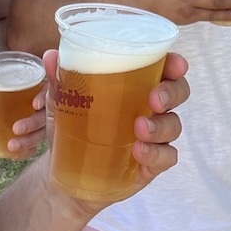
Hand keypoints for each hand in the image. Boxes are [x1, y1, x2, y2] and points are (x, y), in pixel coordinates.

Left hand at [0, 83, 47, 159]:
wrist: (17, 103)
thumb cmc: (12, 94)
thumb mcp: (1, 92)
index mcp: (40, 90)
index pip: (48, 92)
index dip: (44, 98)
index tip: (35, 105)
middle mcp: (47, 107)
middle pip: (45, 116)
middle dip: (32, 123)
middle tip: (16, 128)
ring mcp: (45, 123)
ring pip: (42, 133)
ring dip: (28, 141)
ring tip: (12, 147)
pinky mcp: (39, 136)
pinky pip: (36, 146)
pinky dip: (26, 152)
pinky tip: (16, 156)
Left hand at [43, 48, 188, 203]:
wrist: (65, 175)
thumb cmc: (72, 127)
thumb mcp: (62, 102)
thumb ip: (60, 78)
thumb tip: (51, 56)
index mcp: (137, 85)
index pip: (165, 68)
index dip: (175, 64)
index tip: (174, 64)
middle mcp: (152, 108)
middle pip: (179, 92)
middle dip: (172, 92)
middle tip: (154, 99)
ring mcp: (155, 137)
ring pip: (174, 125)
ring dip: (160, 126)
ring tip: (139, 129)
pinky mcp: (151, 164)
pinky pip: (167, 157)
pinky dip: (156, 153)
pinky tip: (139, 152)